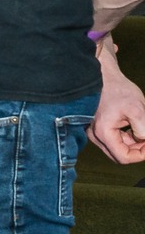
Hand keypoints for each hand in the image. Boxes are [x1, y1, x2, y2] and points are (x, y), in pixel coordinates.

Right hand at [89, 48, 144, 163]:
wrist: (102, 76)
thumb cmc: (118, 90)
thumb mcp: (138, 109)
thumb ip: (144, 129)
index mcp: (103, 133)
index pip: (123, 157)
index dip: (141, 155)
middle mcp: (95, 136)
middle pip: (119, 154)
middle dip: (138, 149)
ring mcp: (94, 132)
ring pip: (118, 147)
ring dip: (133, 142)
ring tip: (142, 128)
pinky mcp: (97, 127)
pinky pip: (114, 139)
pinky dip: (127, 136)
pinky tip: (134, 125)